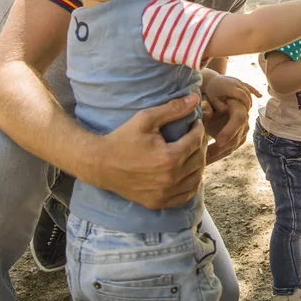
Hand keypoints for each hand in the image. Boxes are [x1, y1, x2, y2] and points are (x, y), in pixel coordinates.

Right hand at [98, 93, 205, 208]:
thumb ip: (173, 109)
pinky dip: (191, 184)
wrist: (100, 164)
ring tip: (192, 152)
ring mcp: (165, 194)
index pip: (196, 140)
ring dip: (198, 163)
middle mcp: (170, 179)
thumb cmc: (122, 138)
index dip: (198, 129)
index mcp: (169, 157)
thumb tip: (195, 98)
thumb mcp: (146, 119)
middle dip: (200, 144)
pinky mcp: (159, 202)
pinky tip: (188, 172)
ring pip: (196, 178)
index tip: (195, 123)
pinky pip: (186, 195)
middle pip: (199, 159)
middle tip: (195, 136)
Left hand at [202, 73, 261, 113]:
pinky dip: (254, 91)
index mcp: (230, 87)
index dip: (246, 104)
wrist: (211, 80)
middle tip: (247, 112)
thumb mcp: (214, 101)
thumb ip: (221, 107)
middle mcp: (236, 83)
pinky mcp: (240, 81)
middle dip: (249, 103)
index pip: (242, 95)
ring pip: (249, 90)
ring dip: (250, 99)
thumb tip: (230, 110)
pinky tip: (260, 96)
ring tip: (248, 108)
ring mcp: (238, 81)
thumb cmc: (212, 92)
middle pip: (247, 93)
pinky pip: (249, 86)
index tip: (246, 111)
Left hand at [203, 97, 249, 163]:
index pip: (239, 119)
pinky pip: (230, 149)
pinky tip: (206, 159)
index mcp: (238, 104)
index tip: (217, 141)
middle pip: (236, 138)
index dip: (230, 131)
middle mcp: (244, 117)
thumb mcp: (207, 99)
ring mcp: (243, 129)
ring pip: (232, 146)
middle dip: (220, 149)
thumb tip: (207, 114)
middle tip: (204, 157)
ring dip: (217, 154)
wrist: (214, 102)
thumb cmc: (210, 99)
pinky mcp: (239, 137)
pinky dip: (218, 155)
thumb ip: (206, 106)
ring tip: (201, 160)